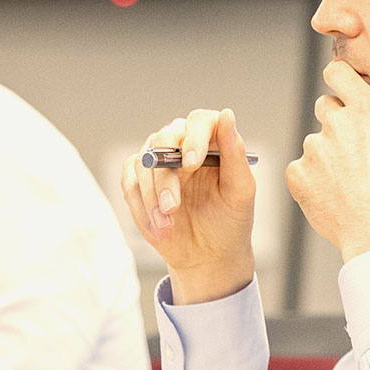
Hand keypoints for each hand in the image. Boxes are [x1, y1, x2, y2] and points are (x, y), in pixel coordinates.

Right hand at [120, 108, 256, 304]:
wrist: (208, 255)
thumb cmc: (229, 220)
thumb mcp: (240, 191)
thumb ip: (235, 153)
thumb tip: (227, 114)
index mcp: (211, 140)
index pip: (200, 120)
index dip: (194, 137)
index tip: (192, 164)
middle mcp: (183, 144)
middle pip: (164, 138)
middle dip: (166, 176)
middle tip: (174, 206)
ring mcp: (159, 161)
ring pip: (144, 162)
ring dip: (153, 196)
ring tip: (169, 224)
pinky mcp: (139, 180)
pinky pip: (129, 182)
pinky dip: (140, 206)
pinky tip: (158, 227)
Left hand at [286, 61, 369, 260]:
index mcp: (367, 108)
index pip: (336, 71)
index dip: (339, 79)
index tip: (345, 90)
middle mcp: (337, 122)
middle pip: (326, 106)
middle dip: (337, 123)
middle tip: (358, 150)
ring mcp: (314, 148)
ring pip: (315, 142)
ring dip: (327, 156)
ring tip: (351, 181)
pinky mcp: (298, 174)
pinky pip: (300, 170)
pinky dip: (312, 181)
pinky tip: (335, 195)